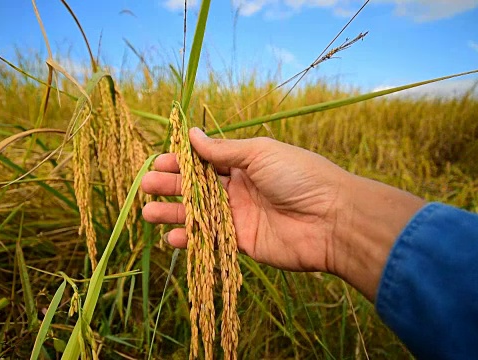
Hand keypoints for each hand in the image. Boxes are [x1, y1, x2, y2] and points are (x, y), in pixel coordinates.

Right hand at [141, 128, 424, 300]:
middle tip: (145, 186)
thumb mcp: (259, 153)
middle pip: (196, 187)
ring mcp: (240, 216)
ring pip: (198, 214)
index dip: (180, 161)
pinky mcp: (243, 242)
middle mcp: (239, 188)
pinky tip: (171, 238)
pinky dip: (190, 239)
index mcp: (245, 163)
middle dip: (170, 186)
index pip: (204, 160)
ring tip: (147, 213)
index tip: (157, 161)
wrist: (332, 219)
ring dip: (173, 214)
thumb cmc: (299, 176)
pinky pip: (211, 239)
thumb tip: (191, 133)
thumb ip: (222, 149)